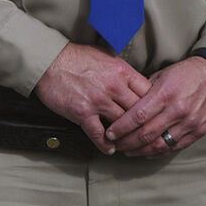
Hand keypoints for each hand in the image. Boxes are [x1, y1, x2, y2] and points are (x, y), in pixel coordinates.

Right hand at [34, 43, 150, 152]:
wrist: (50, 61)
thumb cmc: (78, 57)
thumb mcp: (109, 57)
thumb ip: (124, 70)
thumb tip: (137, 81)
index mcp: (123, 72)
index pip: (149, 92)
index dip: (154, 103)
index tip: (155, 112)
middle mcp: (114, 87)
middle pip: (138, 110)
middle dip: (144, 122)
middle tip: (147, 131)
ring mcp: (98, 101)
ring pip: (122, 123)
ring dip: (127, 135)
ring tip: (131, 142)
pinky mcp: (82, 113)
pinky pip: (97, 134)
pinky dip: (105, 144)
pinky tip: (111, 149)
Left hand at [105, 57, 205, 157]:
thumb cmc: (188, 73)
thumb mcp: (163, 75)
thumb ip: (145, 92)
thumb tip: (125, 106)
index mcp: (166, 94)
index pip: (137, 117)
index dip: (120, 129)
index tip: (109, 134)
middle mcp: (178, 110)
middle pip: (145, 134)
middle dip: (125, 143)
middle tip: (114, 145)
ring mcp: (190, 122)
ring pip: (159, 145)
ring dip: (140, 151)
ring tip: (128, 151)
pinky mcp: (199, 131)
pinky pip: (175, 147)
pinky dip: (158, 152)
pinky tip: (148, 152)